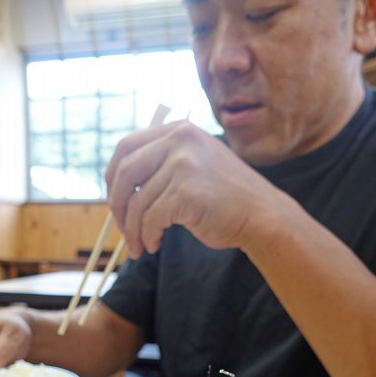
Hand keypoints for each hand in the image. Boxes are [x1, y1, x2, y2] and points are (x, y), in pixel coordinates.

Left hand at [105, 120, 283, 257]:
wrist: (262, 216)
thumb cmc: (225, 199)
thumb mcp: (194, 166)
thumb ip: (162, 164)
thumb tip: (117, 186)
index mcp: (179, 130)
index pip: (126, 147)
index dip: (112, 176)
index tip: (114, 200)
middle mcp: (180, 140)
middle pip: (125, 173)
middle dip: (117, 206)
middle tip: (121, 229)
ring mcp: (184, 164)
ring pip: (137, 203)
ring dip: (134, 231)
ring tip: (140, 246)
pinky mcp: (186, 192)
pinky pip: (150, 219)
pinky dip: (148, 237)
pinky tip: (154, 245)